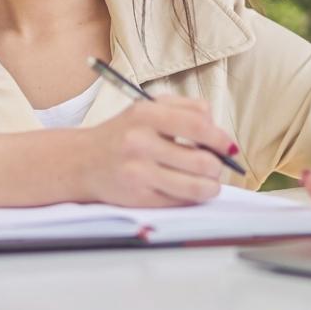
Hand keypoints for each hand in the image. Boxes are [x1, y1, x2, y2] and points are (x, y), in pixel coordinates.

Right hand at [75, 97, 238, 206]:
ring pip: (196, 186)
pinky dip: (192, 197)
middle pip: (202, 160)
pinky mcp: (138, 197)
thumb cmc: (123, 133)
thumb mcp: (148, 107)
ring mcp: (138, 172)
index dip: (220, 138)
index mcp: (146, 114)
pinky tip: (187, 189)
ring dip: (211, 187)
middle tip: (217, 166)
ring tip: (209, 182)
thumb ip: (187, 109)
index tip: (228, 146)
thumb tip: (220, 133)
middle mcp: (140, 142)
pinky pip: (180, 201)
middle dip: (218, 166)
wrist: (82, 161)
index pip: (198, 125)